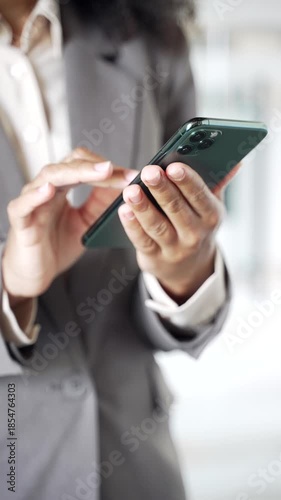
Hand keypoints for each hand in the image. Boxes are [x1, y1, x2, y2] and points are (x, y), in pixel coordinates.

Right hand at [2, 148, 136, 300]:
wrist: (35, 272)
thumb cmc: (56, 245)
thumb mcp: (87, 222)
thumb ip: (101, 204)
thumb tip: (125, 187)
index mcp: (63, 187)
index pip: (84, 165)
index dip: (107, 168)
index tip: (131, 175)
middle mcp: (47, 188)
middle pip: (69, 165)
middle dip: (95, 166)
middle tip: (117, 170)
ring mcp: (32, 202)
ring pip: (50, 176)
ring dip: (75, 172)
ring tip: (98, 172)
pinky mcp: (21, 220)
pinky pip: (24, 204)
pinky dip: (36, 195)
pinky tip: (49, 190)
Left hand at [119, 162, 224, 302]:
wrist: (189, 269)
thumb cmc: (197, 226)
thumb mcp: (210, 207)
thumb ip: (216, 183)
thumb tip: (234, 161)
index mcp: (211, 215)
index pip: (200, 195)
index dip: (186, 181)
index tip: (173, 166)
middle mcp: (195, 233)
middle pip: (176, 208)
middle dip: (162, 189)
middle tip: (149, 171)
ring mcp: (174, 248)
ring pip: (157, 225)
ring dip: (143, 207)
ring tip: (131, 190)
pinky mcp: (155, 258)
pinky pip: (142, 240)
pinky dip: (132, 225)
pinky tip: (124, 210)